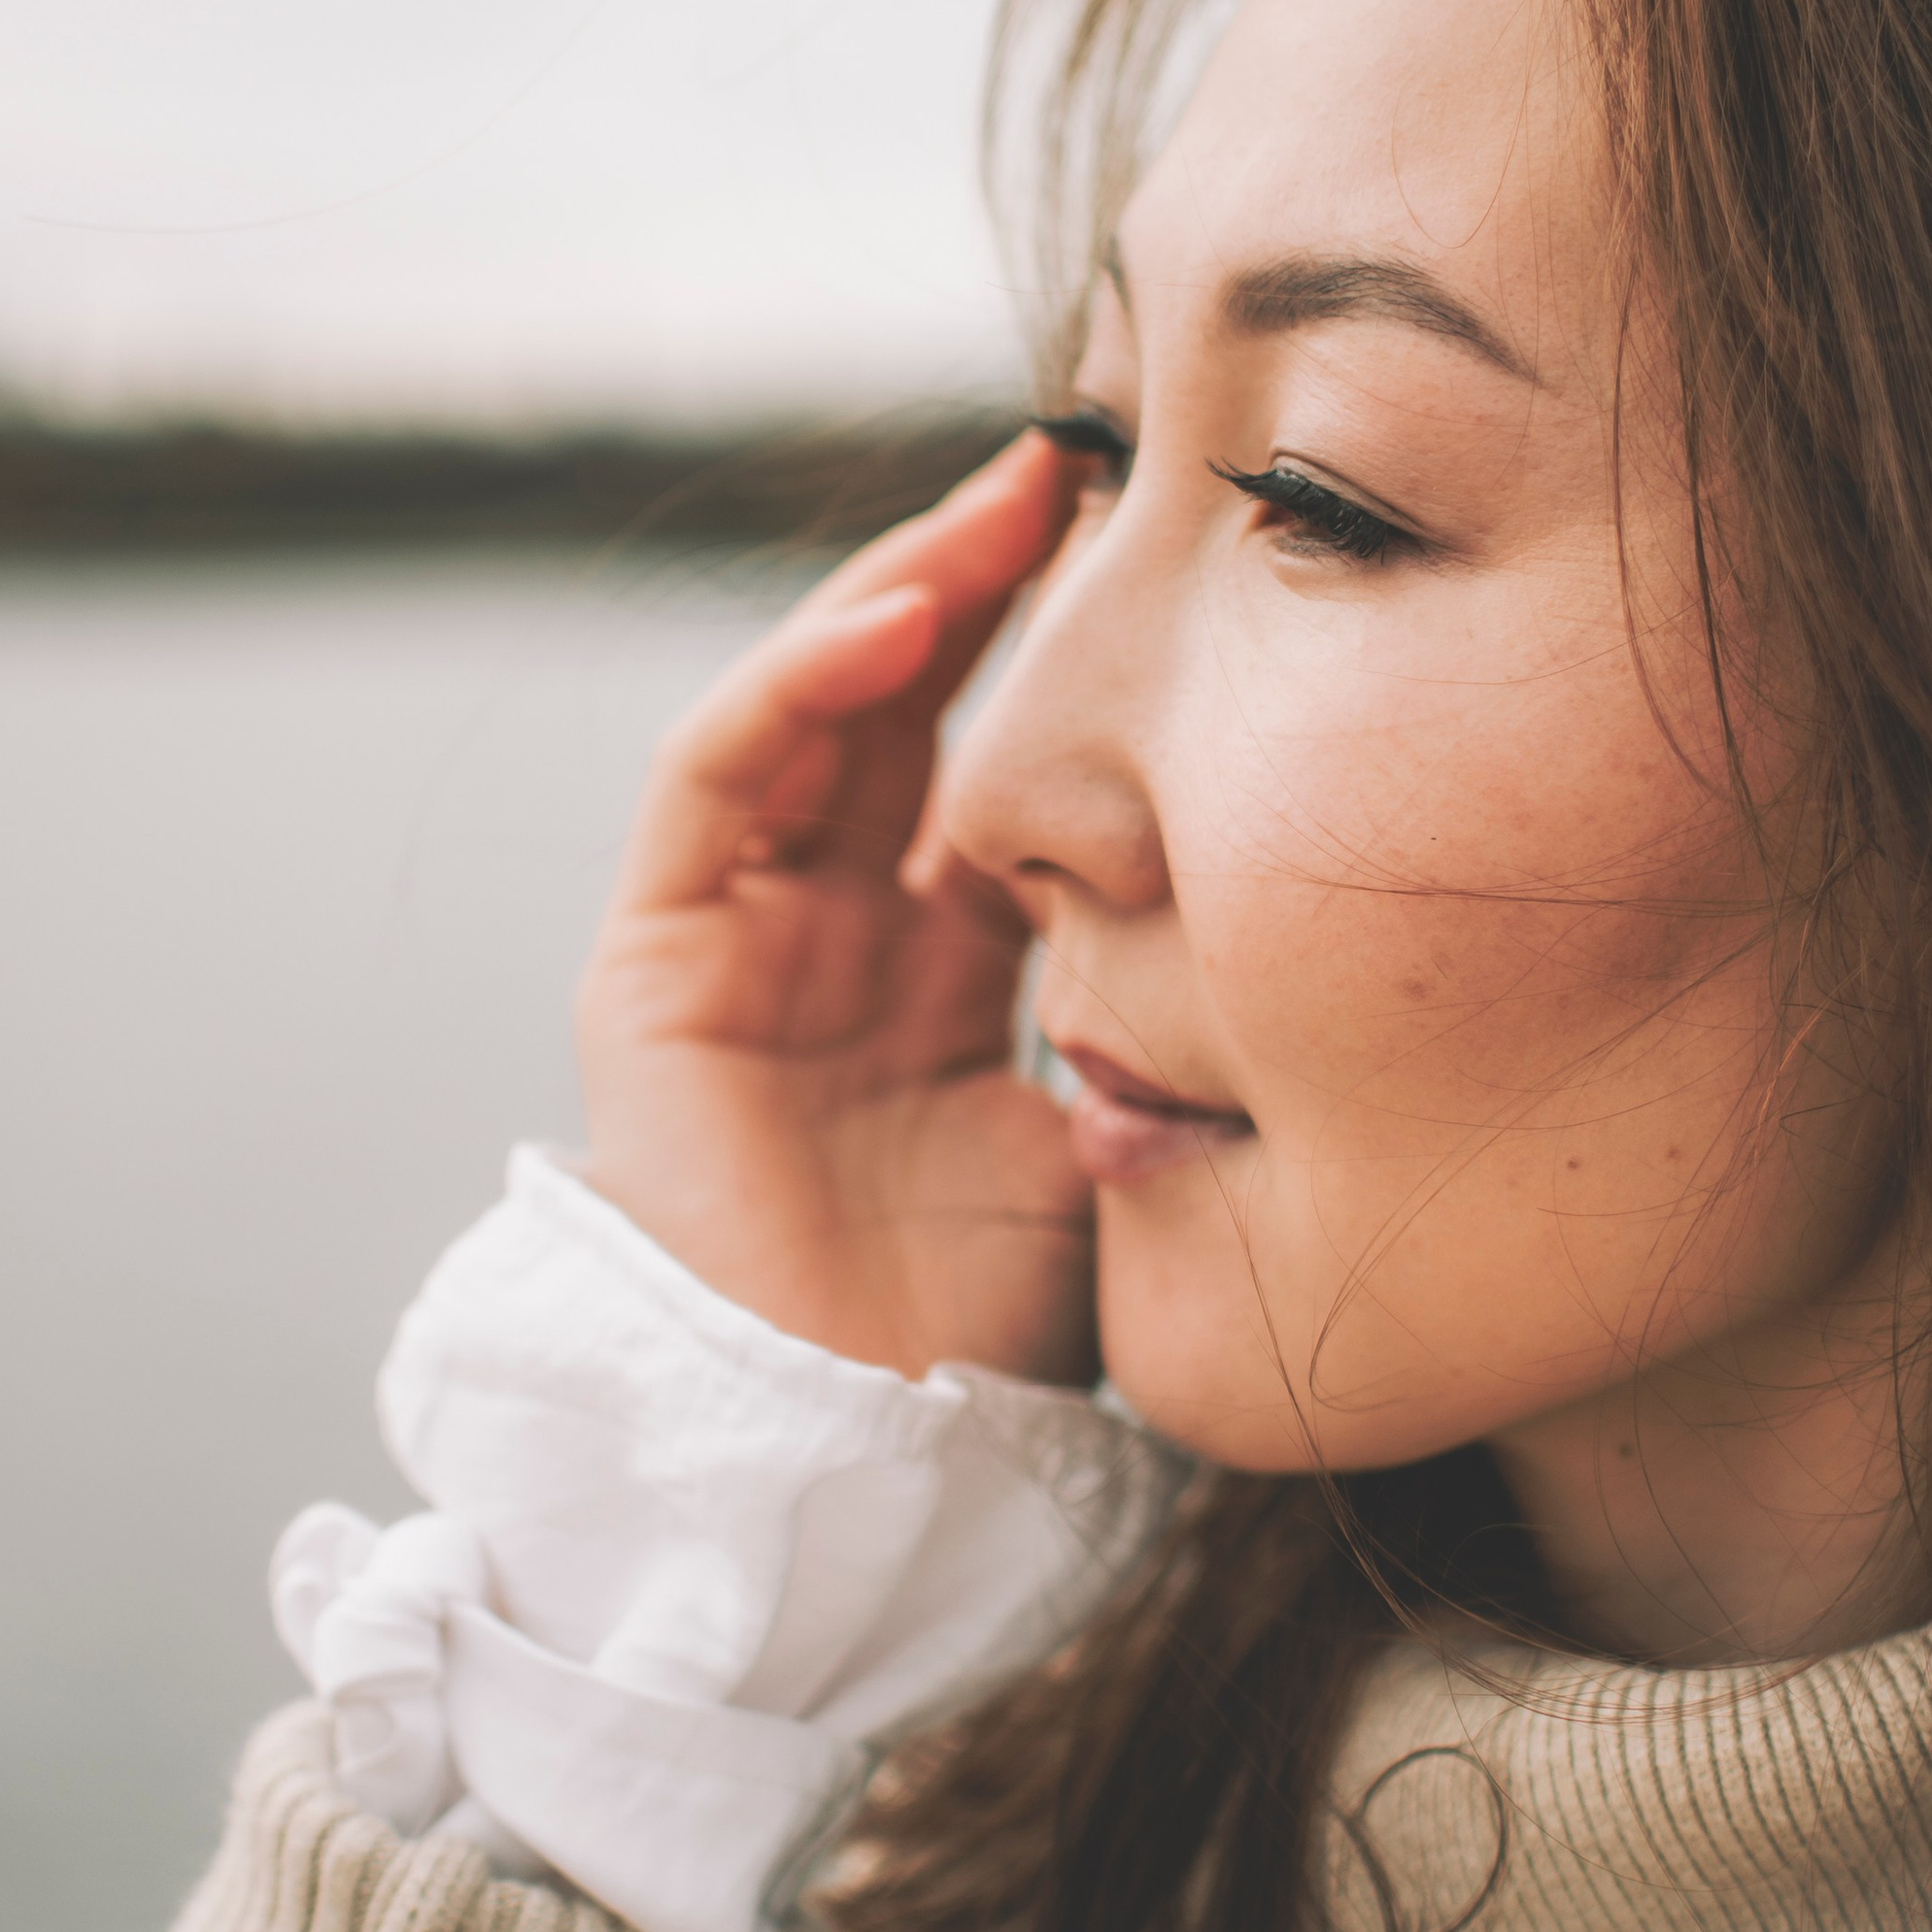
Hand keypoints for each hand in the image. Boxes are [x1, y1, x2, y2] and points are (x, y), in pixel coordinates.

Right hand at [576, 432, 1094, 1383]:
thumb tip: (1277, 925)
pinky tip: (897, 616)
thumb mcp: (1114, 1145)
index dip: (1076, 672)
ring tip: (1005, 499)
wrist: (850, 1462)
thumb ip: (1157, 1029)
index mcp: (953, 985)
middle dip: (996, 587)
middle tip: (1095, 469)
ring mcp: (745, 945)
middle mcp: (845, 943)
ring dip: (903, 596)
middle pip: (917, 718)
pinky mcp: (654, 966)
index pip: (1012, 782)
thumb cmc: (985, 1344)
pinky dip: (796, 685)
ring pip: (815, 716)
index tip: (1176, 565)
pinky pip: (715, 784)